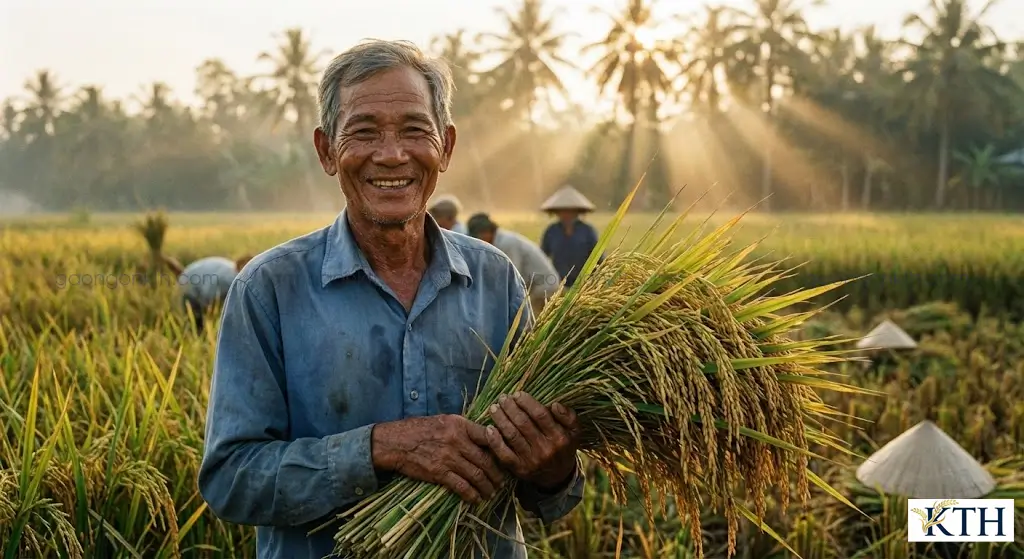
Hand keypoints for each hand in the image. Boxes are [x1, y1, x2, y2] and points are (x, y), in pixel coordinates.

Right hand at [371, 415, 505, 503]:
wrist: (395, 442)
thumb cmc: (420, 429)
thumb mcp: (444, 420)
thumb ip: (464, 428)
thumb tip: (484, 435)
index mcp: (460, 425)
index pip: (488, 436)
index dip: (501, 448)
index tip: (506, 457)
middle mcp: (457, 440)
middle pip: (486, 460)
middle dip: (498, 474)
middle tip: (502, 481)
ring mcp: (448, 458)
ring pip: (477, 475)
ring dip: (488, 487)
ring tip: (492, 492)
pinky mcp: (439, 473)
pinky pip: (461, 486)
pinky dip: (472, 495)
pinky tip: (476, 499)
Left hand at [485, 392, 580, 489]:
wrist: (558, 476)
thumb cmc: (564, 446)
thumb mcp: (574, 431)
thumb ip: (568, 416)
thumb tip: (555, 405)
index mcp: (560, 438)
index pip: (541, 415)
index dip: (527, 403)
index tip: (517, 394)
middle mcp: (546, 450)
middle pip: (523, 424)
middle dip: (510, 408)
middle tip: (503, 398)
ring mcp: (531, 461)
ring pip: (512, 436)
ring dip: (500, 420)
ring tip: (494, 408)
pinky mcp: (519, 469)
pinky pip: (504, 454)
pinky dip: (495, 441)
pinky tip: (489, 428)